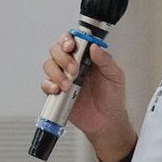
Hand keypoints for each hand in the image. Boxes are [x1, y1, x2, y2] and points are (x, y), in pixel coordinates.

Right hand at [42, 34, 134, 161]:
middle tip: (73, 69)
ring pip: (49, 65)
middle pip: (56, 50)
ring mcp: (63, 78)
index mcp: (87, 58)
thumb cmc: (112, 98)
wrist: (106, 122)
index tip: (71, 46)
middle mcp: (73, 65)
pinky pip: (45, 84)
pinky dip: (49, 85)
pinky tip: (58, 90)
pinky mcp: (57, 92)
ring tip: (69, 84)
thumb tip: (94, 47)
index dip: (67, 40)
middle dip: (62, 58)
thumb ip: (105, 60)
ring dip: (56, 73)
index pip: (72, 41)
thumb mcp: (115, 76)